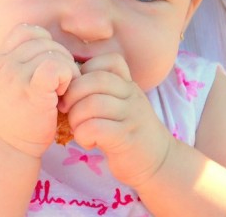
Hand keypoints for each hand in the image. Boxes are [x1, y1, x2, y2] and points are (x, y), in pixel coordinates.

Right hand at [0, 24, 80, 157]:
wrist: (6, 148)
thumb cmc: (14, 119)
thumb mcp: (7, 85)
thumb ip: (19, 64)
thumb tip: (49, 48)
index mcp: (0, 60)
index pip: (26, 30)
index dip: (43, 42)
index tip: (48, 65)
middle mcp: (5, 64)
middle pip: (44, 40)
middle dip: (60, 58)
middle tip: (60, 84)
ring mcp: (16, 76)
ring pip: (54, 52)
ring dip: (66, 69)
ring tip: (62, 91)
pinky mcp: (32, 91)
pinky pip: (56, 66)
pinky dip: (67, 76)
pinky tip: (63, 93)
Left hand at [60, 53, 172, 187]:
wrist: (159, 164)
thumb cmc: (127, 132)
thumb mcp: (119, 104)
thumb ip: (100, 90)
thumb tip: (67, 82)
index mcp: (128, 84)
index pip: (110, 61)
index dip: (85, 70)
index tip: (76, 89)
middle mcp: (132, 95)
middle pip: (96, 80)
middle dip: (72, 93)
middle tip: (66, 109)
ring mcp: (132, 116)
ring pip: (93, 103)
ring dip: (75, 117)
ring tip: (77, 128)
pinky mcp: (126, 138)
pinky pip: (95, 128)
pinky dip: (83, 135)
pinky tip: (87, 142)